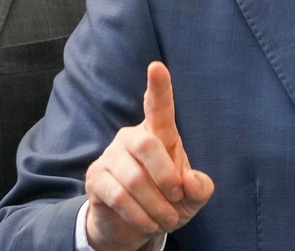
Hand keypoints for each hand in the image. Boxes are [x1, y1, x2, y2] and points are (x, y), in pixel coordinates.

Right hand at [84, 62, 213, 250]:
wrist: (134, 226)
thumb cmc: (167, 200)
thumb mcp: (192, 196)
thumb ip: (199, 187)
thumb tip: (189, 183)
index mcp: (158, 132)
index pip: (158, 106)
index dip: (158, 87)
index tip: (156, 67)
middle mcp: (131, 137)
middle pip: (147, 145)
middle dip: (167, 177)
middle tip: (177, 199)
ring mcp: (110, 157)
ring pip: (133, 178)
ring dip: (155, 206)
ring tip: (166, 220)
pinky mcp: (96, 179)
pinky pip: (118, 196)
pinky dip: (139, 215)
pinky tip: (147, 223)